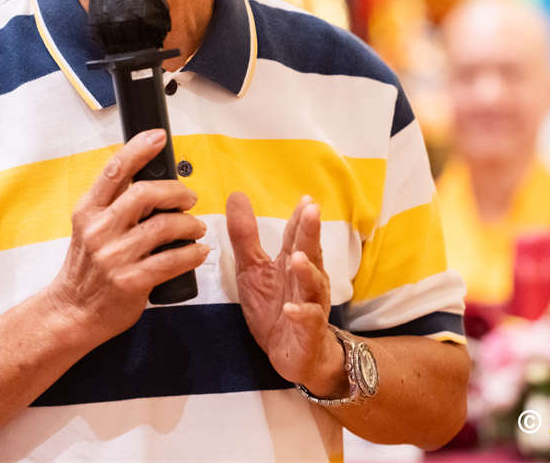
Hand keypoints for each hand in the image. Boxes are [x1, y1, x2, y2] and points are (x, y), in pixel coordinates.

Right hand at [47, 129, 208, 341]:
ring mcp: (115, 257)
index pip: (114, 171)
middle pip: (146, 194)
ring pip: (165, 227)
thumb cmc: (87, 268)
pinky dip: (193, 253)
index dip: (138, 149)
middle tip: (189, 198)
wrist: (72, 311)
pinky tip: (198, 251)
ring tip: (196, 228)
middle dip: (176, 192)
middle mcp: (99, 230)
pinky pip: (173, 260)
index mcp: (88, 211)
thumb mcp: (88, 228)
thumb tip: (151, 182)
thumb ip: (113, 205)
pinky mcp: (132, 281)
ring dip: (190, 224)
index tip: (158, 137)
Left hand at [226, 192, 346, 397]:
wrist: (294, 353)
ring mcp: (310, 304)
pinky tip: (290, 308)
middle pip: (309, 253)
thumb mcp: (252, 269)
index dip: (300, 218)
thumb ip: (245, 236)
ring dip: (306, 271)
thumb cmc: (275, 306)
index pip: (297, 236)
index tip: (305, 199)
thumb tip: (236, 195)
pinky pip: (307, 320)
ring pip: (313, 285)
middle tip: (312, 212)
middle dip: (311, 233)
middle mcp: (306, 280)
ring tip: (296, 258)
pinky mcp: (308, 331)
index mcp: (292, 263)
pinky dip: (301, 314)